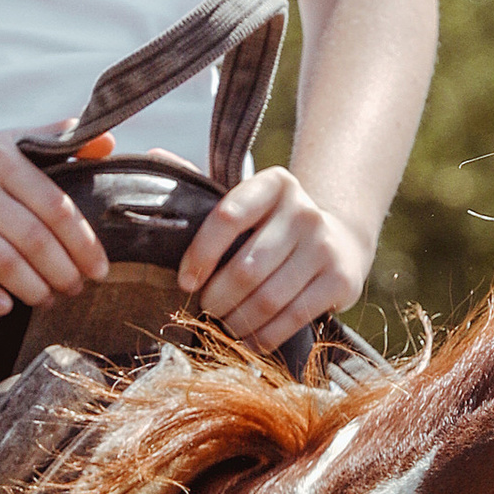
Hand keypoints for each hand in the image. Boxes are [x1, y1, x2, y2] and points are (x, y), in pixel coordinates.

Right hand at [0, 123, 111, 316]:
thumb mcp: (8, 142)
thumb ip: (58, 139)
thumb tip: (109, 142)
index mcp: (3, 158)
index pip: (55, 206)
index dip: (83, 243)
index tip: (99, 269)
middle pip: (32, 238)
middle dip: (62, 271)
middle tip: (76, 289)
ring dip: (31, 287)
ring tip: (48, 299)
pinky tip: (6, 306)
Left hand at [177, 166, 370, 350]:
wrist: (340, 241)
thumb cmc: (273, 226)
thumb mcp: (246, 201)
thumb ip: (200, 185)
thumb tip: (152, 155)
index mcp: (274, 184)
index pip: (228, 216)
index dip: (201, 254)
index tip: (186, 281)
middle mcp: (304, 211)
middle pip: (246, 268)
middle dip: (217, 298)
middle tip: (206, 308)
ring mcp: (326, 246)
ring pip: (268, 299)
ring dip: (237, 321)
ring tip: (225, 324)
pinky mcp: (340, 279)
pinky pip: (292, 318)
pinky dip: (264, 336)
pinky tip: (250, 337)